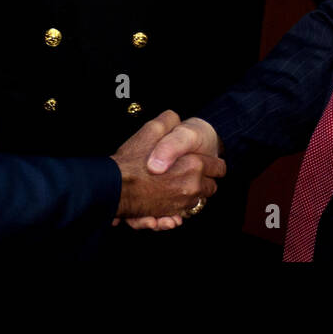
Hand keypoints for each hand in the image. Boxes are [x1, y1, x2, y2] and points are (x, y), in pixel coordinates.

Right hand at [111, 110, 224, 230]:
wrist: (113, 185)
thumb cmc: (132, 158)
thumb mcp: (152, 129)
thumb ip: (169, 121)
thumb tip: (177, 118)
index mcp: (194, 165)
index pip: (218, 168)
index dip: (214, 163)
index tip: (211, 162)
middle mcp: (192, 186)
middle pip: (211, 187)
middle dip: (206, 181)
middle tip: (197, 173)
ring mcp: (181, 203)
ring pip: (198, 201)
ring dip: (193, 194)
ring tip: (182, 185)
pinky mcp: (169, 214)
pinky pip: (183, 214)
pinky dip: (180, 209)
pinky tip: (172, 198)